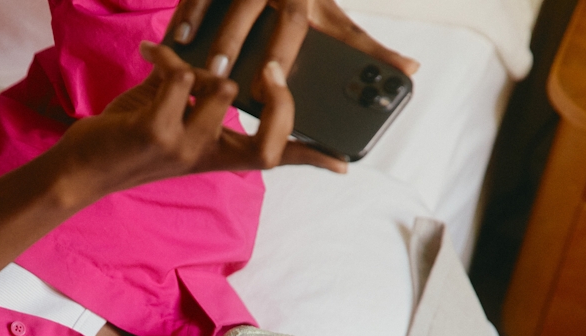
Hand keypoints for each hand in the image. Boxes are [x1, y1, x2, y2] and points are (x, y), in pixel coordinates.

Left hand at [54, 40, 344, 203]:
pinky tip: (151, 55)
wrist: (77, 169)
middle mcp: (207, 157)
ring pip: (224, 92)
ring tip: (174, 61)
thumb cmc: (125, 139)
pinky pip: (183, 78)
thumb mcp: (171, 117)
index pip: (274, 161)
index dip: (312, 160)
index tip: (346, 163)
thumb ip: (200, 94)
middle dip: (280, 102)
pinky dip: (169, 59)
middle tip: (270, 72)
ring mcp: (184, 148)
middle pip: (271, 148)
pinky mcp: (157, 132)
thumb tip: (221, 65)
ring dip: (205, 66)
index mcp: (217, 155)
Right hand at [167, 0, 419, 81]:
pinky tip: (176, 39)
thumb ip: (365, 47)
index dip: (285, 48)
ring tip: (198, 65)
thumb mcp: (334, 16)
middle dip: (240, 42)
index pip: (299, 20)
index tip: (270, 77)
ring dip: (212, 33)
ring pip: (228, 0)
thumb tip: (410, 71)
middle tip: (225, 78)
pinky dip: (188, 13)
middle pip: (258, 9)